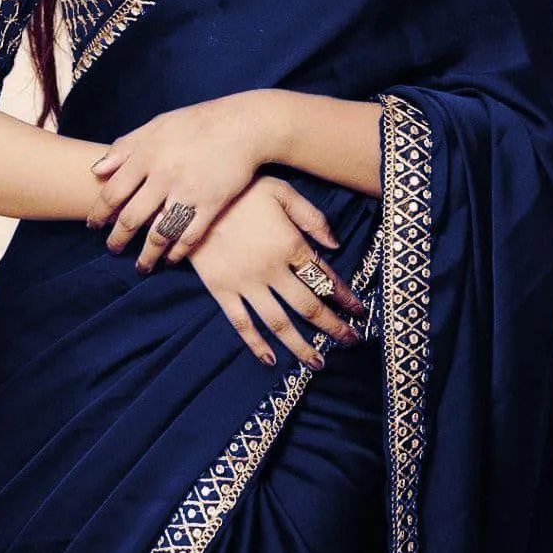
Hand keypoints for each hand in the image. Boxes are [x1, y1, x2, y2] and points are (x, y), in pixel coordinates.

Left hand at [85, 92, 322, 271]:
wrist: (242, 125)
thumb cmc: (196, 123)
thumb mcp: (156, 125)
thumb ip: (125, 146)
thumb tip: (96, 170)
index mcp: (147, 155)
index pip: (113, 192)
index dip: (99, 213)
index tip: (93, 226)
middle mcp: (164, 176)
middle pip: (131, 218)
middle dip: (117, 240)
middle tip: (112, 249)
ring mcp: (189, 192)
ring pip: (159, 235)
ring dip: (146, 256)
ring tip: (140, 267)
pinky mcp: (212, 205)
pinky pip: (189, 237)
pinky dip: (177, 253)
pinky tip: (170, 259)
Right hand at [186, 174, 366, 368]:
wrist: (192, 195)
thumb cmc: (240, 189)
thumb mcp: (281, 190)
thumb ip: (311, 216)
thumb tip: (335, 245)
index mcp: (289, 244)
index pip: (324, 277)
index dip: (345, 296)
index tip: (359, 312)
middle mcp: (271, 270)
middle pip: (308, 306)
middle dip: (333, 327)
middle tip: (351, 342)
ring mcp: (245, 283)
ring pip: (279, 323)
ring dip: (301, 346)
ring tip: (318, 363)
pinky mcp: (221, 290)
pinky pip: (242, 323)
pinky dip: (256, 344)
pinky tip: (271, 359)